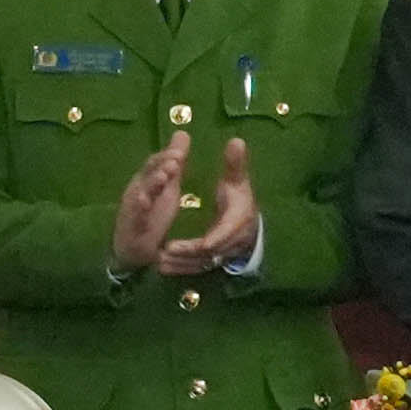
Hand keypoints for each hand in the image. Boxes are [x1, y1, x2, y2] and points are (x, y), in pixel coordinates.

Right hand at [111, 133, 191, 272]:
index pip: (155, 164)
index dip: (166, 157)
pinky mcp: (133, 225)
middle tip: (176, 160)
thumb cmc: (153, 211)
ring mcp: (134, 207)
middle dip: (160, 166)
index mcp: (148, 180)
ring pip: (142, 193)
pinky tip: (145, 204)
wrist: (134, 245)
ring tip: (164, 178)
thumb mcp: (168, 184)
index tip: (180, 151)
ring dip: (152, 184)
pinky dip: (140, 210)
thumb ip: (174, 161)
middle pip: (148, 174)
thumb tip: (183, 133)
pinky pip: (136, 217)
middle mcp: (139, 190)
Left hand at [154, 138, 259, 275]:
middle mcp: (233, 241)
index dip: (213, 239)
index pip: (227, 232)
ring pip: (203, 263)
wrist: (250, 223)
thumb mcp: (237, 181)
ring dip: (182, 264)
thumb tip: (236, 140)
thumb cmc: (239, 199)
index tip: (199, 243)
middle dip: (190, 252)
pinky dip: (181, 269)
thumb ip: (234, 164)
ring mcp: (224, 254)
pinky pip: (198, 269)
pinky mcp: (215, 261)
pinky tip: (163, 268)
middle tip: (166, 250)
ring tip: (160, 260)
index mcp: (239, 220)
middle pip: (212, 251)